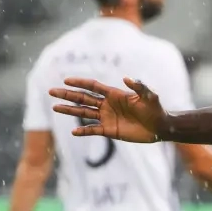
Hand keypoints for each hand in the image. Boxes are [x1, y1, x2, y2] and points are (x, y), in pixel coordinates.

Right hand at [50, 77, 166, 142]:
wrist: (160, 127)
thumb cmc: (156, 109)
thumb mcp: (150, 96)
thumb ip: (139, 87)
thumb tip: (126, 78)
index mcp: (114, 94)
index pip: (93, 86)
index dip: (80, 82)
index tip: (65, 80)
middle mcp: (108, 104)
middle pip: (83, 98)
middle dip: (67, 94)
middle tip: (51, 91)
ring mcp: (107, 117)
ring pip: (84, 113)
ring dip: (69, 110)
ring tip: (55, 107)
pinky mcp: (110, 130)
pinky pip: (93, 130)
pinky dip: (83, 131)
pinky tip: (73, 132)